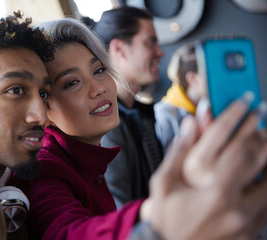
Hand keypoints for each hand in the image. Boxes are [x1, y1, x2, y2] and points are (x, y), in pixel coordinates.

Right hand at [140, 98, 266, 239]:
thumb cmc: (165, 218)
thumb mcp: (162, 184)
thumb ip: (177, 152)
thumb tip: (191, 123)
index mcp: (202, 182)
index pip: (223, 137)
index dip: (235, 114)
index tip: (245, 99)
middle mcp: (228, 196)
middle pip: (252, 153)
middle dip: (259, 128)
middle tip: (262, 114)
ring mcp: (244, 215)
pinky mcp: (252, 229)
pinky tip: (266, 172)